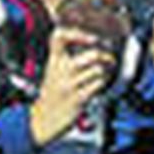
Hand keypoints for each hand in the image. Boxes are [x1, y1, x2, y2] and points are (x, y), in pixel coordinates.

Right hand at [29, 26, 116, 144]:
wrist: (44, 120)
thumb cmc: (53, 91)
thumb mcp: (53, 70)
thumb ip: (63, 55)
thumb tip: (88, 40)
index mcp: (54, 61)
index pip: (59, 37)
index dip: (77, 33)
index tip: (92, 39)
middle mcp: (60, 71)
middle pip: (91, 56)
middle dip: (105, 56)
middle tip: (109, 58)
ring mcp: (69, 85)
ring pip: (98, 70)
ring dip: (106, 70)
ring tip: (106, 71)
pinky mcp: (78, 99)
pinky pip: (98, 85)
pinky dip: (103, 82)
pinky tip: (101, 83)